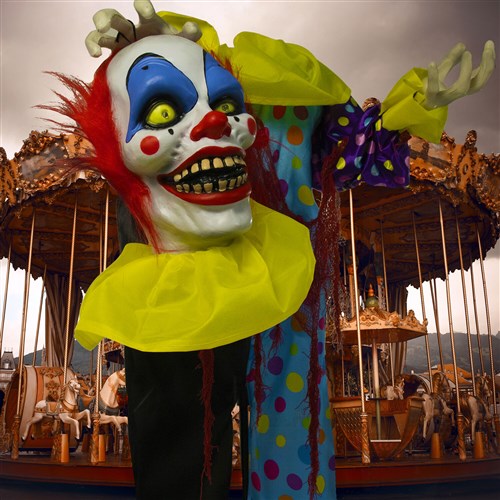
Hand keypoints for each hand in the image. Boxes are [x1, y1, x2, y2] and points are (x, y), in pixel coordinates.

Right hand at [85, 0, 200, 56]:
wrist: (163, 64)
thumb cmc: (170, 48)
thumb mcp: (180, 42)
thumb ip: (187, 35)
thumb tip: (193, 28)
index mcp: (148, 22)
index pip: (142, 7)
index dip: (143, 6)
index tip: (146, 12)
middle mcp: (131, 27)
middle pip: (114, 16)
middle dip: (108, 18)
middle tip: (105, 25)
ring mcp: (120, 38)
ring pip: (103, 27)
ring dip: (98, 32)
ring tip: (98, 42)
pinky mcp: (114, 50)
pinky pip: (96, 42)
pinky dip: (92, 45)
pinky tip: (96, 55)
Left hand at [422, 40, 495, 109]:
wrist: (414, 103)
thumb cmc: (430, 88)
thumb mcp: (442, 71)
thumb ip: (451, 59)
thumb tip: (462, 45)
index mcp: (462, 88)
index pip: (480, 78)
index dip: (488, 64)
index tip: (489, 46)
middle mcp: (456, 95)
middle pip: (478, 85)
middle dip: (486, 66)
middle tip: (488, 48)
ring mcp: (444, 98)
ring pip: (462, 88)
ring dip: (467, 70)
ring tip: (467, 54)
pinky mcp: (431, 98)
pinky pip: (434, 88)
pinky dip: (433, 76)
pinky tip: (432, 63)